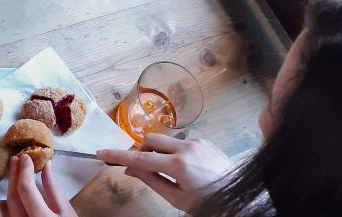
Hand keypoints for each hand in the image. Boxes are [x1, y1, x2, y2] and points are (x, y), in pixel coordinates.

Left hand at [0, 155, 76, 216]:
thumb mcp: (66, 211)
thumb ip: (54, 189)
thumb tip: (45, 165)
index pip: (26, 190)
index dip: (24, 170)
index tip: (25, 157)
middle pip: (12, 196)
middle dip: (14, 174)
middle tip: (17, 159)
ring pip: (2, 207)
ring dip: (7, 189)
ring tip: (14, 176)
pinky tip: (6, 200)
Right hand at [97, 134, 232, 211]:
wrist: (238, 196)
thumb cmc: (207, 202)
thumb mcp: (176, 198)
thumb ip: (151, 181)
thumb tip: (130, 170)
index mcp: (179, 165)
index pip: (140, 159)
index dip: (119, 156)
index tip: (102, 153)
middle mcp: (187, 148)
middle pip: (150, 140)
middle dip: (140, 151)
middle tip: (141, 169)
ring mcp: (197, 142)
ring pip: (165, 140)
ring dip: (158, 153)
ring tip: (168, 173)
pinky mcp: (204, 141)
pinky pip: (180, 142)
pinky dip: (173, 152)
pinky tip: (184, 170)